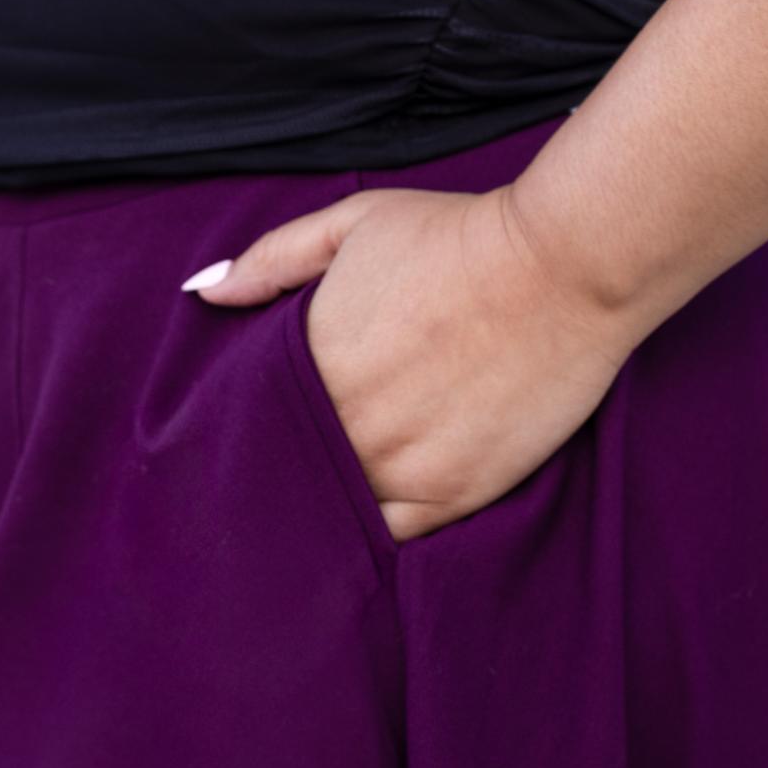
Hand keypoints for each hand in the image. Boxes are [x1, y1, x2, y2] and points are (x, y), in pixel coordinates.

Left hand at [181, 184, 630, 542]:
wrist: (562, 266)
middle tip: (281, 489)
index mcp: (310, 364)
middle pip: (291, 478)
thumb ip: (272, 260)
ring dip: (329, 514)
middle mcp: (346, 425)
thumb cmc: (460, 237)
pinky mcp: (450, 497)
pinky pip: (392, 541)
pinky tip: (372, 530)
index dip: (251, 436)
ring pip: (338, 515)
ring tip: (324, 517)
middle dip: (285, 481)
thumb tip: (205, 293)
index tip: (253, 441)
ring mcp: (398, 467)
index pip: (253, 425)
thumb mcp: (355, 226)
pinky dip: (377, 539)